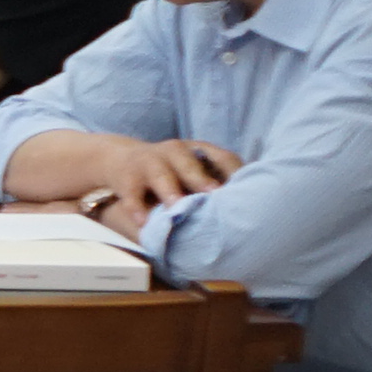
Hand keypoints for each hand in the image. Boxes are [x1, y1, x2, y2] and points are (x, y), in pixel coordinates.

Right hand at [70, 136, 242, 234]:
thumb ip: (215, 181)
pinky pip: (131, 194)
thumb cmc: (172, 172)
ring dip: (169, 191)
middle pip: (188, 163)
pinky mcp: (127, 178)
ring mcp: (148, 162)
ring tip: (177, 207)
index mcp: (198, 150)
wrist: (123, 160)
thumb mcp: (194, 169)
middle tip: (213, 195)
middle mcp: (174, 151)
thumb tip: (248, 208)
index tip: (246, 191)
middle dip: (200, 179)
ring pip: (160, 175)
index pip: (222, 157)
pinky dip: (136, 207)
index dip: (234, 172)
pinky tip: (143, 222)